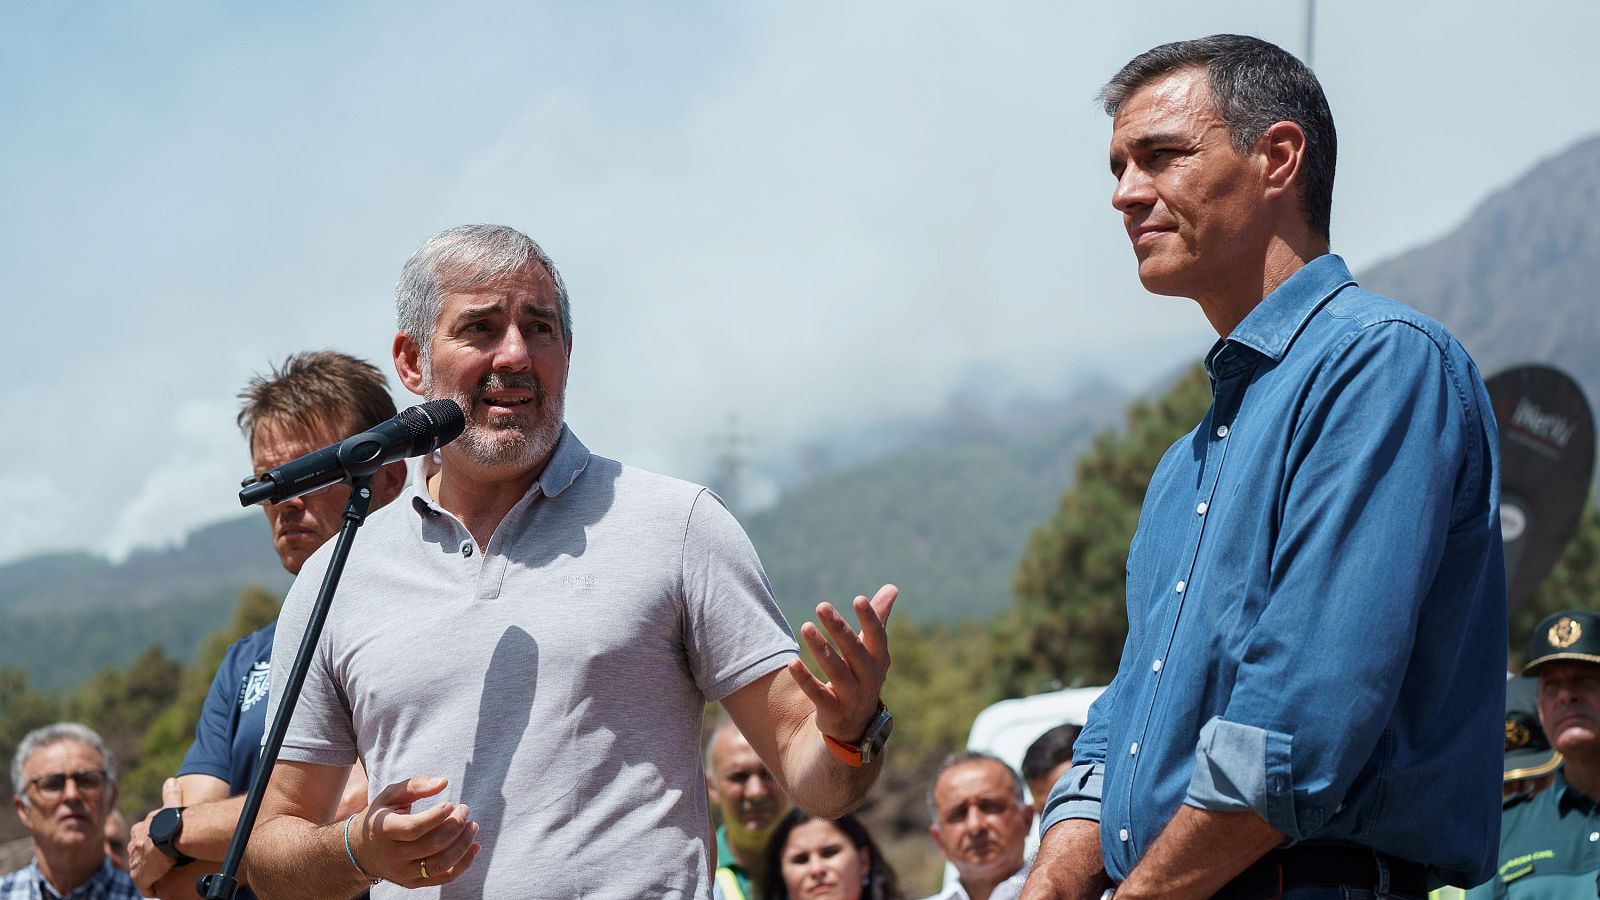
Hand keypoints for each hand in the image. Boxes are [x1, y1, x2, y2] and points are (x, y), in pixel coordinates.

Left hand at [129, 777, 184, 889]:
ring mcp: (136, 862)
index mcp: (139, 831)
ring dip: (154, 874)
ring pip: (145, 871)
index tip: (165, 847)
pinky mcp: (140, 876)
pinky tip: (164, 884)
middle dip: (151, 860)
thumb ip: (171, 794)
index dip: (154, 844)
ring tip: (167, 873)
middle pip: (142, 855)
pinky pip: (147, 886)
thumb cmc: (171, 821)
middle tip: (168, 862)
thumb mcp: (171, 805)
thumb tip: (171, 780)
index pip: (144, 839)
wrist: (167, 835)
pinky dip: (154, 887)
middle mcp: (133, 846)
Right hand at [352, 776, 479, 887]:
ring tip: (473, 826)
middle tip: (465, 810)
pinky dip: (463, 864)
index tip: (451, 804)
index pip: (413, 828)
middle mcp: (393, 855)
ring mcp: (403, 873)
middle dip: (455, 826)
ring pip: (440, 864)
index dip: (436, 816)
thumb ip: (415, 785)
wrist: (362, 850)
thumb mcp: (390, 795)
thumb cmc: (382, 816)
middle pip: (432, 845)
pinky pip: (443, 878)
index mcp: (383, 830)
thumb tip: (443, 782)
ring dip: (463, 845)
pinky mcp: (413, 882)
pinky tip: (474, 847)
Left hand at [788, 584, 897, 742]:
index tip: (859, 599)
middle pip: (854, 651)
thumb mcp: (872, 651)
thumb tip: (892, 587)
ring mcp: (852, 697)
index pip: (877, 637)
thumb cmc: (862, 675)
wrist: (856, 725)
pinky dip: (805, 678)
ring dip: (820, 648)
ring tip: (806, 626)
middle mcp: (869, 679)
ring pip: (835, 670)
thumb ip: (879, 619)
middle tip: (822, 606)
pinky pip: (817, 693)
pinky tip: (792, 662)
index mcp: (879, 660)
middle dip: (839, 628)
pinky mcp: (833, 711)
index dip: (870, 619)